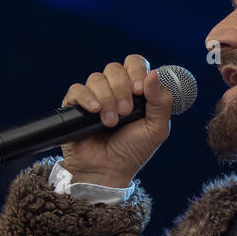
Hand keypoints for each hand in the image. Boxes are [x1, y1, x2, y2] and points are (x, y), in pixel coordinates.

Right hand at [59, 54, 172, 186]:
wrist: (108, 171)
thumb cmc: (133, 151)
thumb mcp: (156, 129)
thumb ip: (161, 102)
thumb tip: (154, 73)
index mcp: (135, 91)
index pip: (134, 63)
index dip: (136, 71)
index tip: (139, 91)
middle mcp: (114, 90)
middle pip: (115, 68)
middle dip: (122, 88)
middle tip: (125, 112)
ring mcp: (94, 97)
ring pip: (97, 78)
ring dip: (107, 98)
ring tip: (110, 122)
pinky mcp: (75, 106)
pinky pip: (78, 89)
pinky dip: (87, 98)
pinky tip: (95, 111)